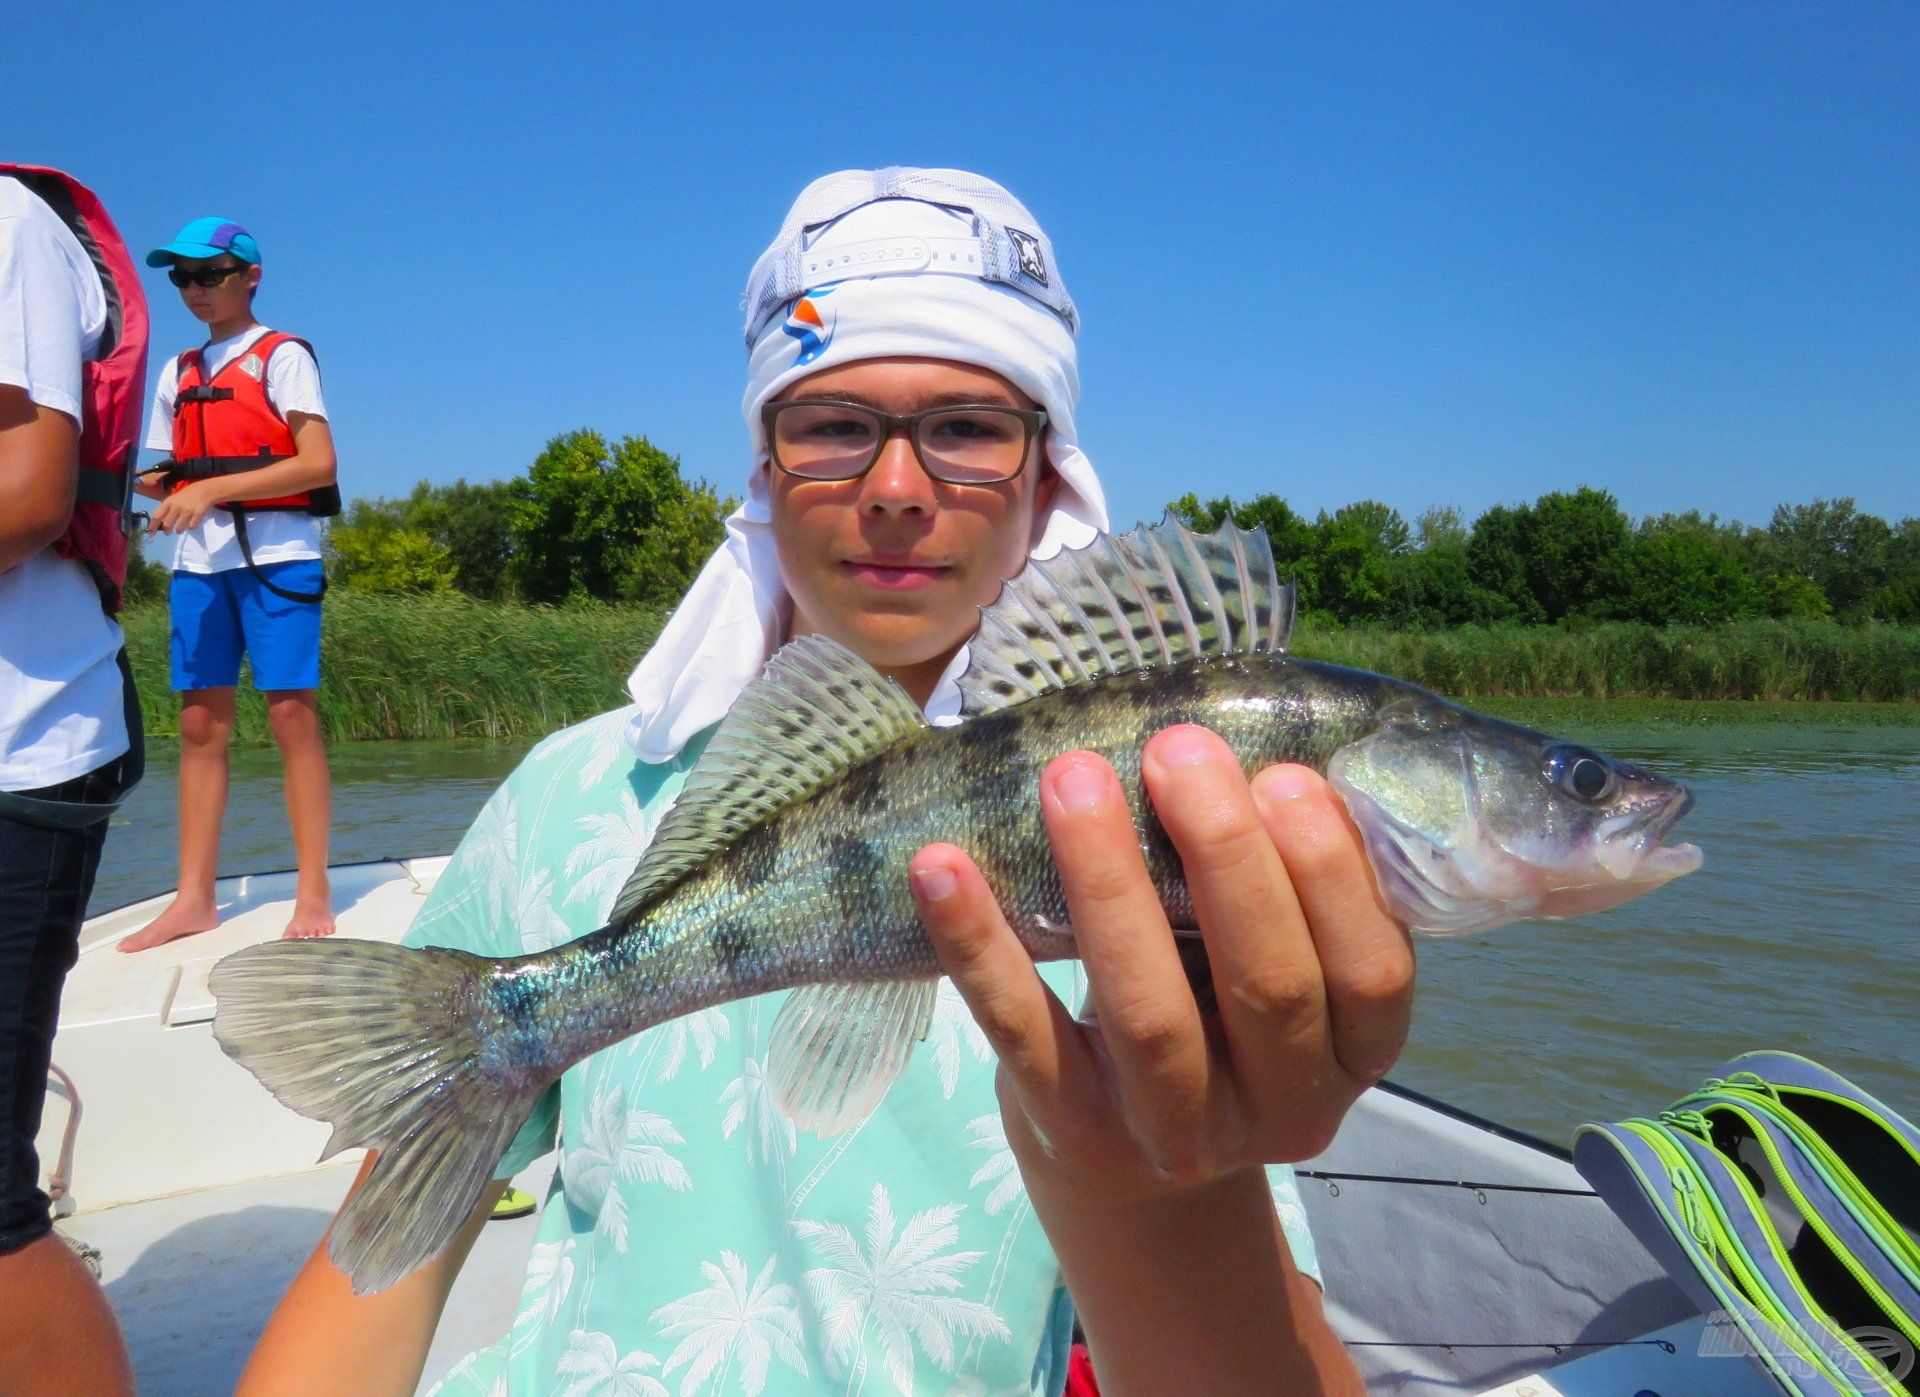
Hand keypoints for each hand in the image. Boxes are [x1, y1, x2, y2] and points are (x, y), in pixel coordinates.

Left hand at [146, 479, 222, 533]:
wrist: (205, 490)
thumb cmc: (187, 495)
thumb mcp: (174, 499)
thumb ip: (166, 509)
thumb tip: (159, 523)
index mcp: (168, 502)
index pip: (156, 516)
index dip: (152, 526)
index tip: (151, 533)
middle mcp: (176, 507)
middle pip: (167, 525)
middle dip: (167, 531)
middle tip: (168, 532)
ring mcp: (188, 511)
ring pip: (179, 529)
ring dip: (179, 531)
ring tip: (180, 529)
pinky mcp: (198, 514)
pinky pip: (192, 527)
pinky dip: (191, 527)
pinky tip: (192, 523)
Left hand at [910, 723, 1414, 1206]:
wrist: (1130, 1177)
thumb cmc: (1214, 1022)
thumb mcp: (1269, 968)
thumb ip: (1276, 889)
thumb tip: (1233, 746)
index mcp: (1353, 1056)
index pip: (1371, 972)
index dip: (1332, 874)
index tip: (1283, 774)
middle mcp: (1282, 1108)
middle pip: (1267, 984)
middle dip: (1224, 855)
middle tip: (1177, 749)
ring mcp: (1175, 1132)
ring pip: (1149, 1012)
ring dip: (1108, 883)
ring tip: (1071, 778)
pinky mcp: (1072, 1130)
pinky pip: (1023, 1032)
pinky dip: (981, 946)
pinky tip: (942, 867)